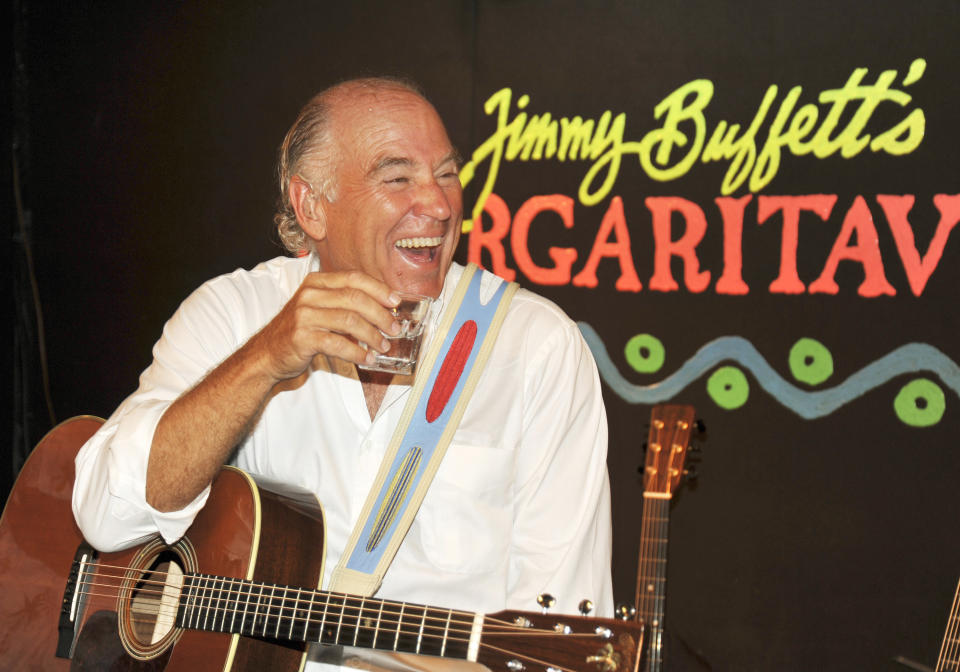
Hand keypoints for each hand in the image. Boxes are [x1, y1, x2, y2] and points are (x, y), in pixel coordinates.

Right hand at [251, 270, 401, 380]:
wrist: (266, 354)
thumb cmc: (299, 331)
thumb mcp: (319, 308)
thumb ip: (344, 303)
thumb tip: (383, 309)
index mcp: (316, 282)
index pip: (354, 278)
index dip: (379, 289)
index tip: (396, 302)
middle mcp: (309, 294)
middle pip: (356, 299)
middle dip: (381, 315)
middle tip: (394, 329)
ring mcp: (304, 315)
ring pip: (350, 320)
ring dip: (372, 335)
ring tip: (383, 346)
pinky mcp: (302, 338)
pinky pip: (338, 344)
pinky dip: (357, 353)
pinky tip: (367, 359)